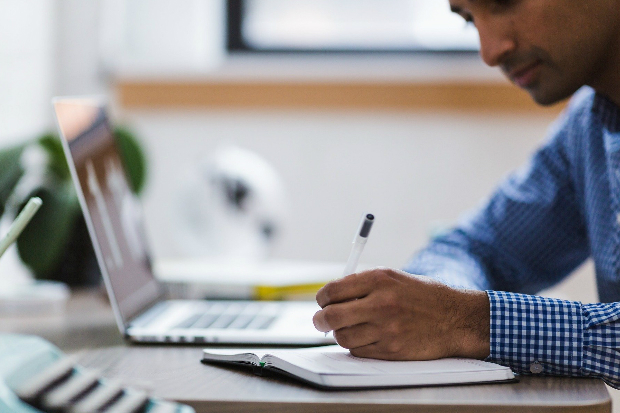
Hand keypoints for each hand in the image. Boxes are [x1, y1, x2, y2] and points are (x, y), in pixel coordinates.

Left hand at [313, 268, 489, 359]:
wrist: (456, 318)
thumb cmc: (423, 296)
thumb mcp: (394, 278)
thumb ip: (363, 284)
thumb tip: (331, 297)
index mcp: (379, 279)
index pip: (333, 290)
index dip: (322, 298)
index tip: (322, 302)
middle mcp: (381, 303)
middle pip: (331, 316)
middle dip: (320, 320)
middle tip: (321, 321)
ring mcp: (386, 329)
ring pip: (342, 337)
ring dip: (340, 334)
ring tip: (349, 328)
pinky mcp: (391, 350)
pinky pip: (358, 351)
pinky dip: (356, 346)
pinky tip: (366, 337)